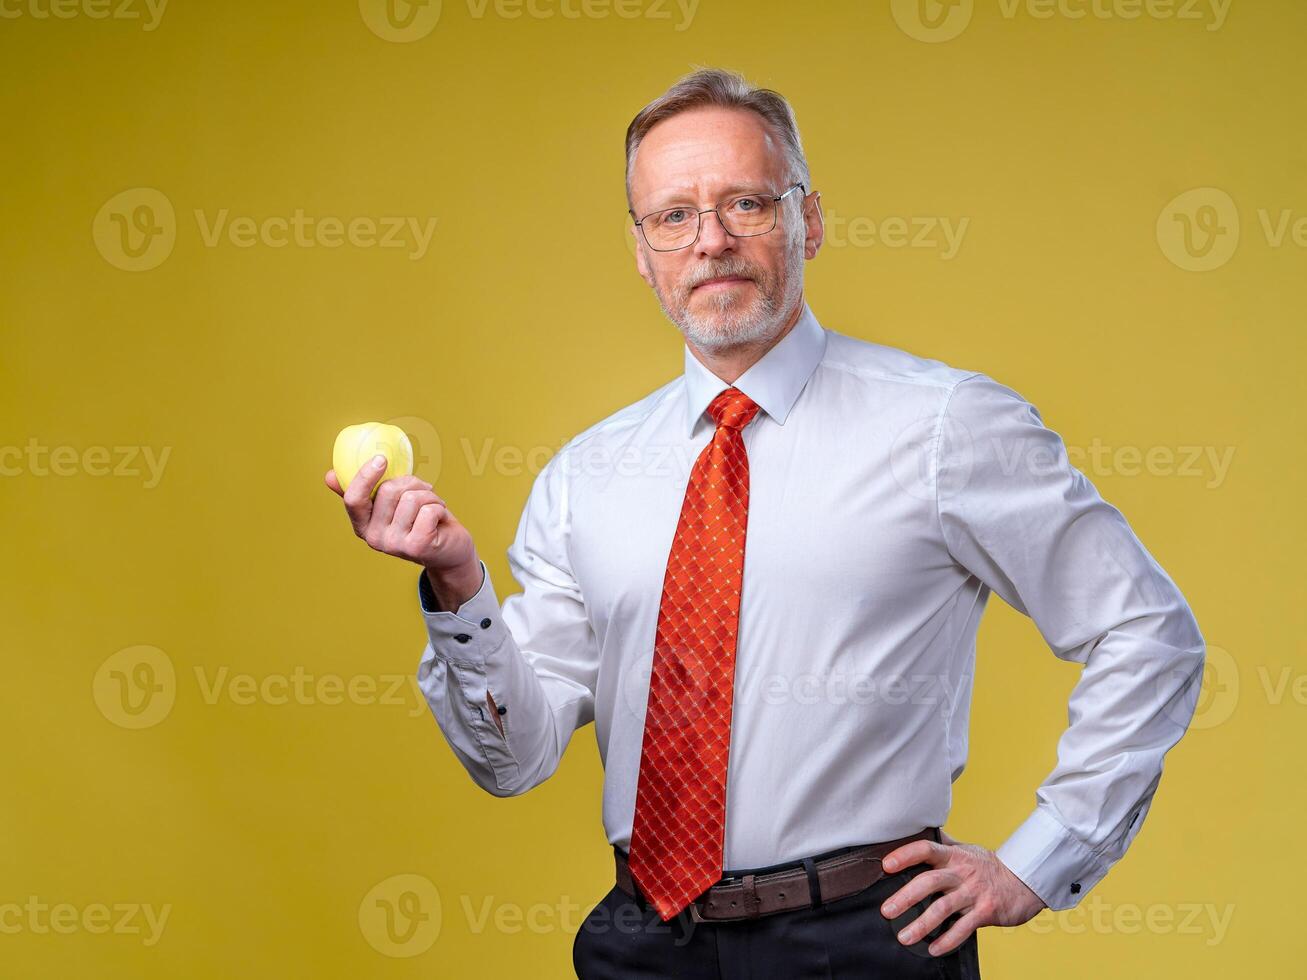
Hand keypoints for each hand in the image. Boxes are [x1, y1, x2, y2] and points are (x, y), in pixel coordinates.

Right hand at [325, 456, 476, 576]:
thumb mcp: (391, 507)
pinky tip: (441, 519)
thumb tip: (329, 476)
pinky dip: (440, 507)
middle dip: (413, 483)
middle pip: (389, 491)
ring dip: (430, 496)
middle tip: (424, 491)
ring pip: (412, 498)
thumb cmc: (419, 522)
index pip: (354, 499)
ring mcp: (394, 545)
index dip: (365, 476)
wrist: (449, 552)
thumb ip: (364, 493)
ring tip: (434, 507)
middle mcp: (374, 538)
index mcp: (363, 526)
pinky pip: (428, 509)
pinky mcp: (417, 547)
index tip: (381, 458)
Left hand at [879, 831, 1046, 955]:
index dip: (905, 855)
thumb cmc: (989, 866)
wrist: (1025, 881)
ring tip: (903, 936)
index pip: (925, 849)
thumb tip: (919, 830)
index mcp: (953, 855)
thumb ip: (943, 844)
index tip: (886, 865)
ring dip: (921, 924)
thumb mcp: (966, 849)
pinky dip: (947, 940)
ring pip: (943, 908)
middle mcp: (962, 872)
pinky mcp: (986, 911)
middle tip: (887, 911)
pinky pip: (963, 928)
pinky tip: (933, 948)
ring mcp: (974, 893)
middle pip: (929, 882)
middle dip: (905, 897)